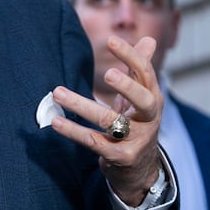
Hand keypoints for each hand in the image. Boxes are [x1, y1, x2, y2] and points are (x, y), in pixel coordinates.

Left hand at [50, 35, 162, 206]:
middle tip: (107, 73)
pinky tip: (56, 121)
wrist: (140, 170)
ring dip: (82, 106)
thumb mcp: (140, 97)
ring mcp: (136, 139)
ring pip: (110, 121)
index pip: (146, 74)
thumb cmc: (136, 124)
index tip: (112, 41)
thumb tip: (148, 39)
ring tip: (58, 92)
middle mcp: (149, 119)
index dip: (131, 56)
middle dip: (126, 86)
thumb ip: (140, 69)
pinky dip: (74, 131)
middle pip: (143, 99)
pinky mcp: (121, 156)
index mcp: (153, 98)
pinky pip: (94, 142)